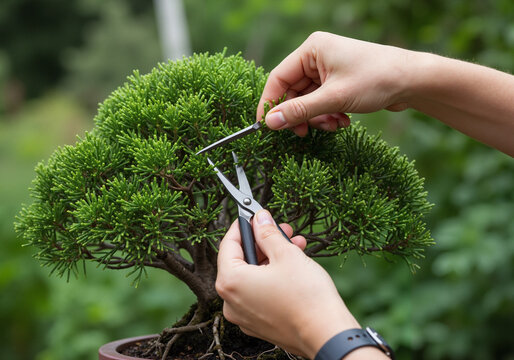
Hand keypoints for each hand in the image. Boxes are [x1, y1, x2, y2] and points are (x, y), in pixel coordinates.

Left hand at [216, 210, 359, 357]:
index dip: (243, 226)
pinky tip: (294, 267)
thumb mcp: (286, 254)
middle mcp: (231, 302)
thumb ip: (268, 233)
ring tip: (295, 246)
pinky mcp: (259, 324)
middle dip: (263, 242)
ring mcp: (244, 316)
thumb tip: (260, 219)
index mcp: (230, 282)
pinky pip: (260, 293)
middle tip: (281, 229)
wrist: (326, 334)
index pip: (228, 245)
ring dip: (272, 259)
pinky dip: (273, 278)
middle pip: (241, 261)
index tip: (254, 215)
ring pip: (253, 277)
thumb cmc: (306, 296)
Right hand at [258, 31, 513, 154]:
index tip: (266, 126)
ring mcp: (329, 70)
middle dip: (301, 115)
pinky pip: (322, 103)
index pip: (278, 78)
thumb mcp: (333, 98)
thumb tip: (270, 122)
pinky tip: (343, 122)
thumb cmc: (376, 80)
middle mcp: (317, 57)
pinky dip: (328, 116)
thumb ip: (299, 111)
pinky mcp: (339, 82)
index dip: (270, 104)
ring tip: (333, 126)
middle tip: (304, 133)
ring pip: (308, 101)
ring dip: (317, 118)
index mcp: (312, 50)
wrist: (413, 81)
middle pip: (293, 92)